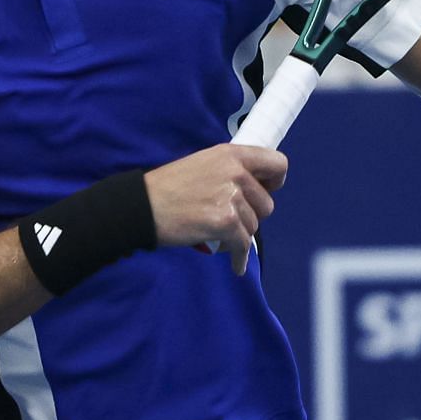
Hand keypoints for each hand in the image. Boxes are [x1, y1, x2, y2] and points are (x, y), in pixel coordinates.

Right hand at [144, 145, 287, 276]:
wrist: (142, 206)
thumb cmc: (169, 187)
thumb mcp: (204, 164)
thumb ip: (231, 171)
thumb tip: (257, 189)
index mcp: (232, 155)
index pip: (278, 163)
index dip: (274, 181)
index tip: (265, 190)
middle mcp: (235, 172)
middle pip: (267, 204)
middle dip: (251, 215)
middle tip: (229, 218)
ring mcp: (230, 197)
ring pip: (253, 226)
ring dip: (238, 235)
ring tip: (219, 235)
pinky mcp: (224, 221)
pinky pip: (242, 246)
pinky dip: (238, 258)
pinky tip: (235, 265)